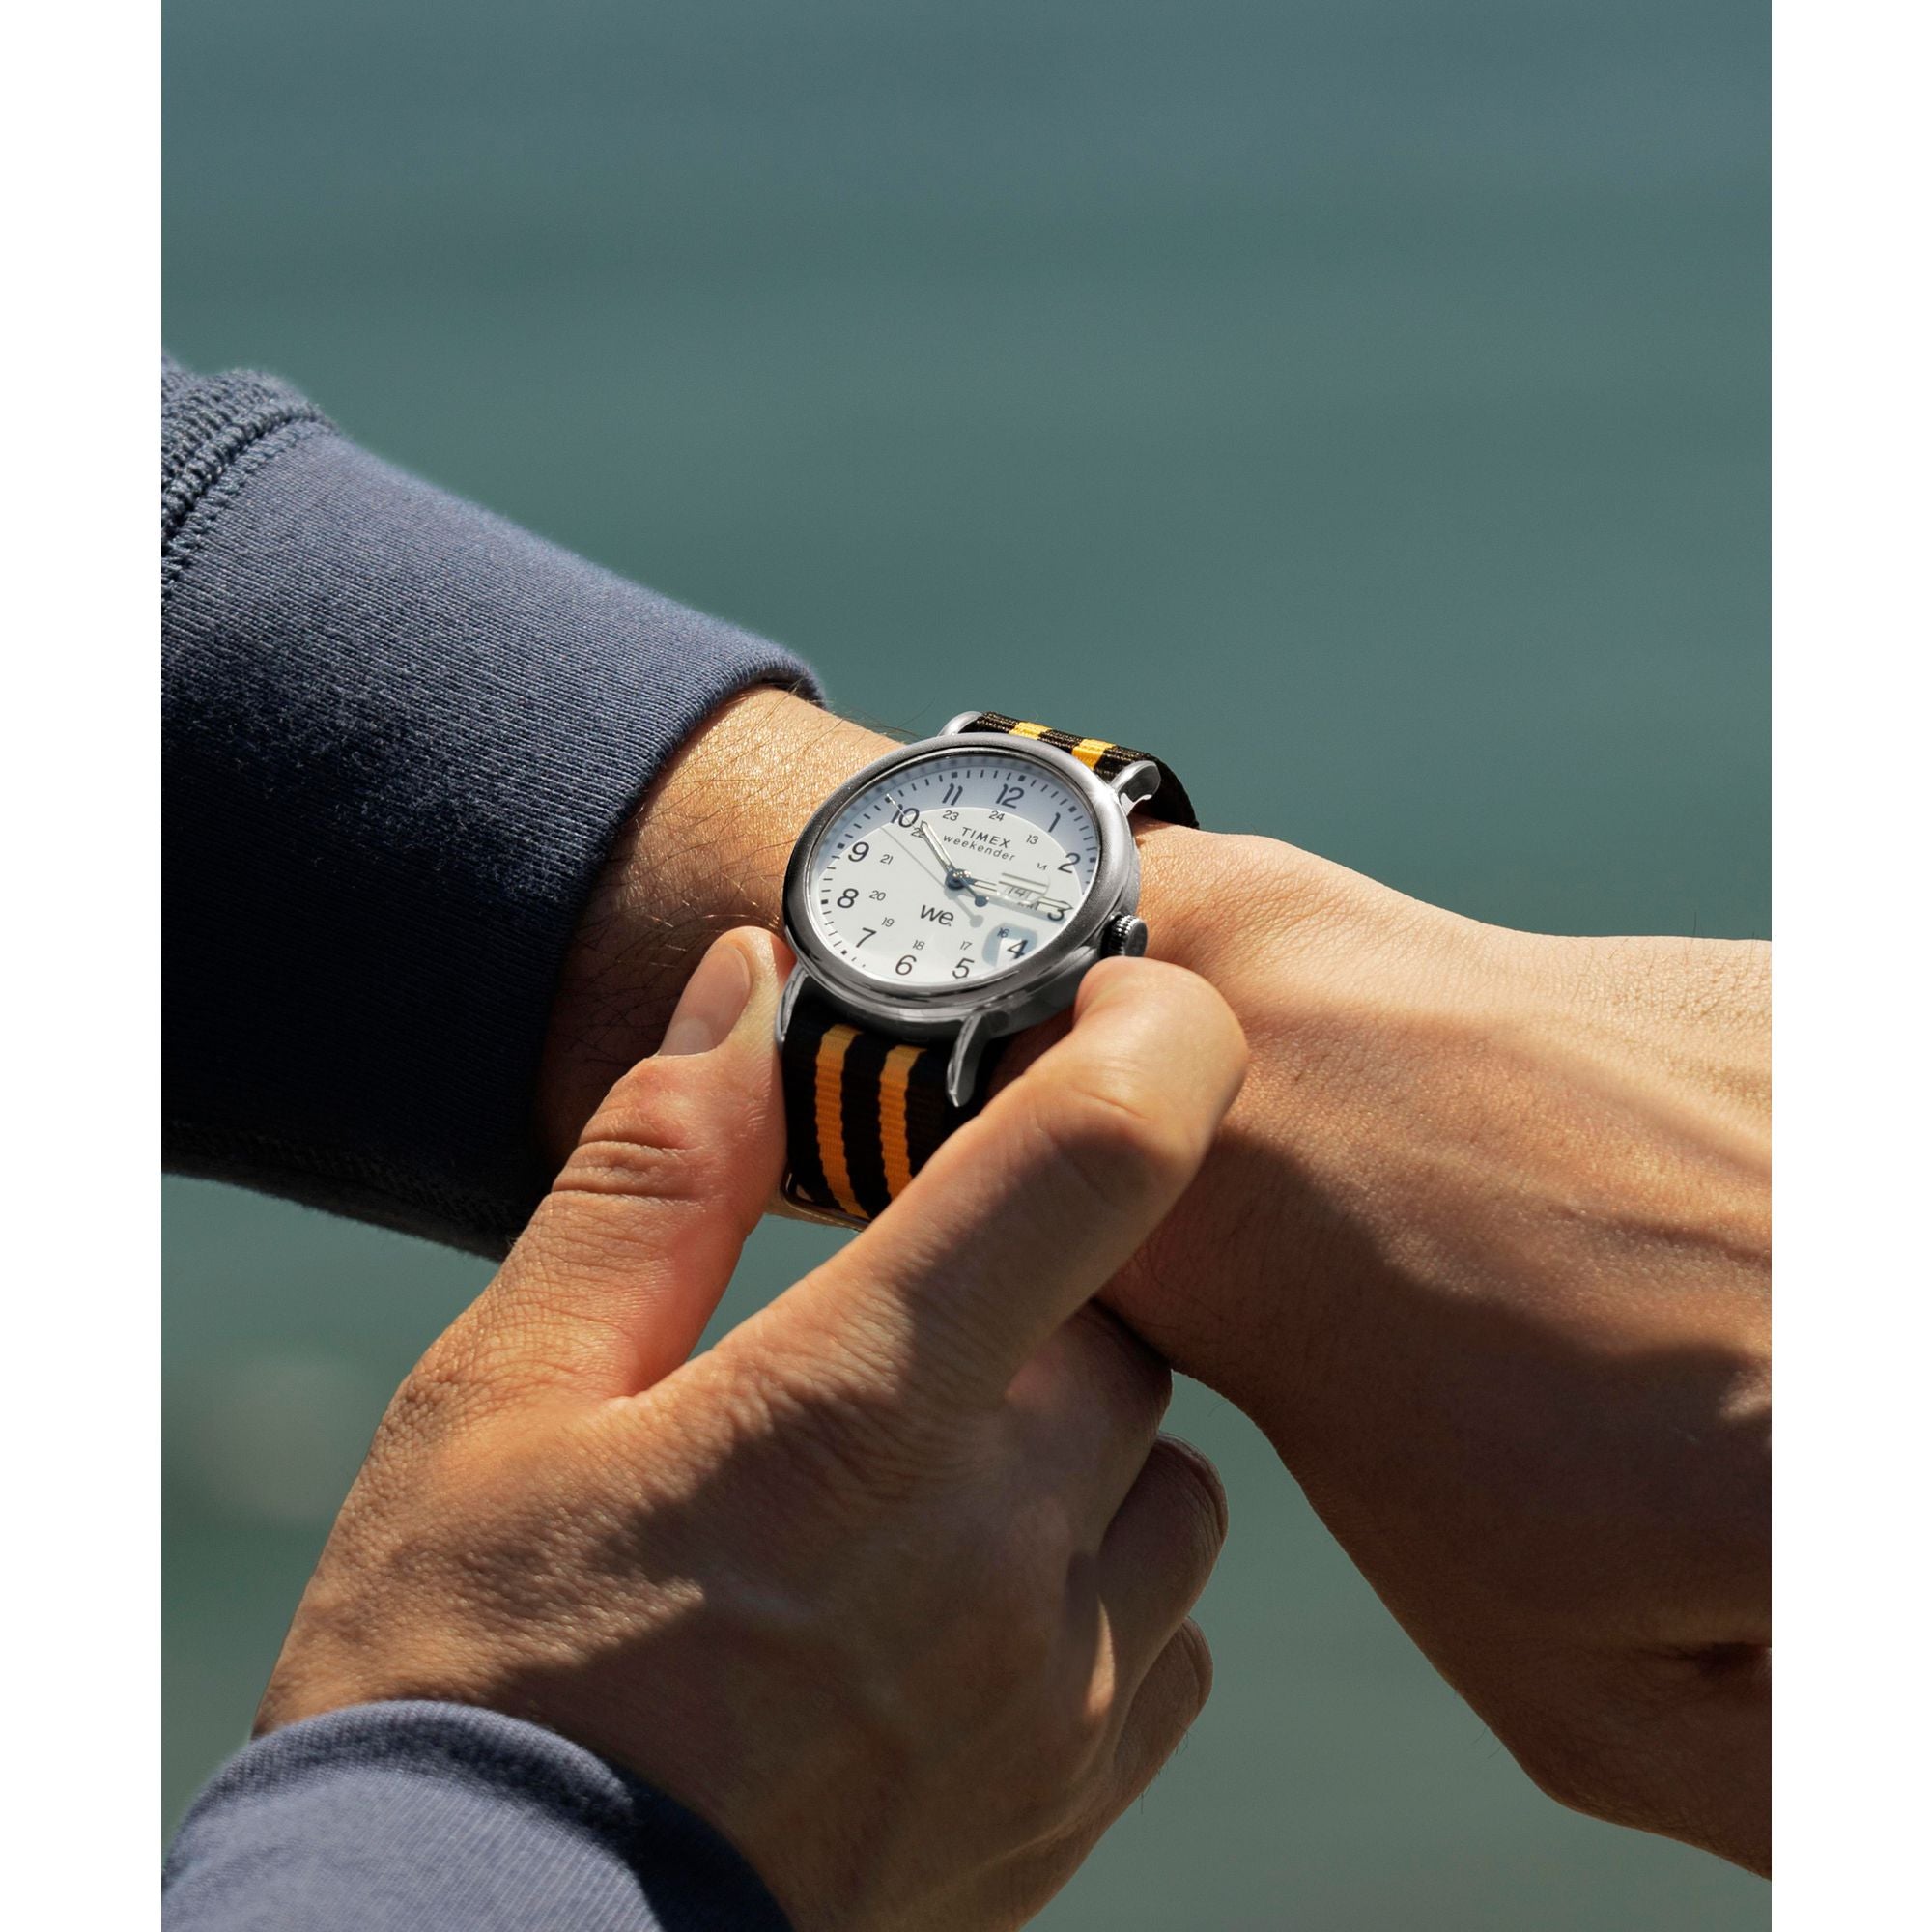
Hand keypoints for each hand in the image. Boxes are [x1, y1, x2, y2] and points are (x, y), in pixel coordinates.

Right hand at [536, 689, 1768, 1872]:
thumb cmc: (468, 1668)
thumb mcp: (507, 1391)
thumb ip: (656, 1173)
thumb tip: (757, 989)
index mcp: (851, 1411)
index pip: (1100, 1158)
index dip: (1148, 1038)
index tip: (1118, 1008)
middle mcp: (996, 1552)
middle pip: (1129, 1319)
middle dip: (1030, 1291)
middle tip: (885, 1332)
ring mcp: (1055, 1698)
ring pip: (1168, 1472)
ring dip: (1071, 1438)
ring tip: (902, 1487)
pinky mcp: (1074, 1804)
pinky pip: (1170, 1625)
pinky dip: (1095, 1579)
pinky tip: (949, 1607)